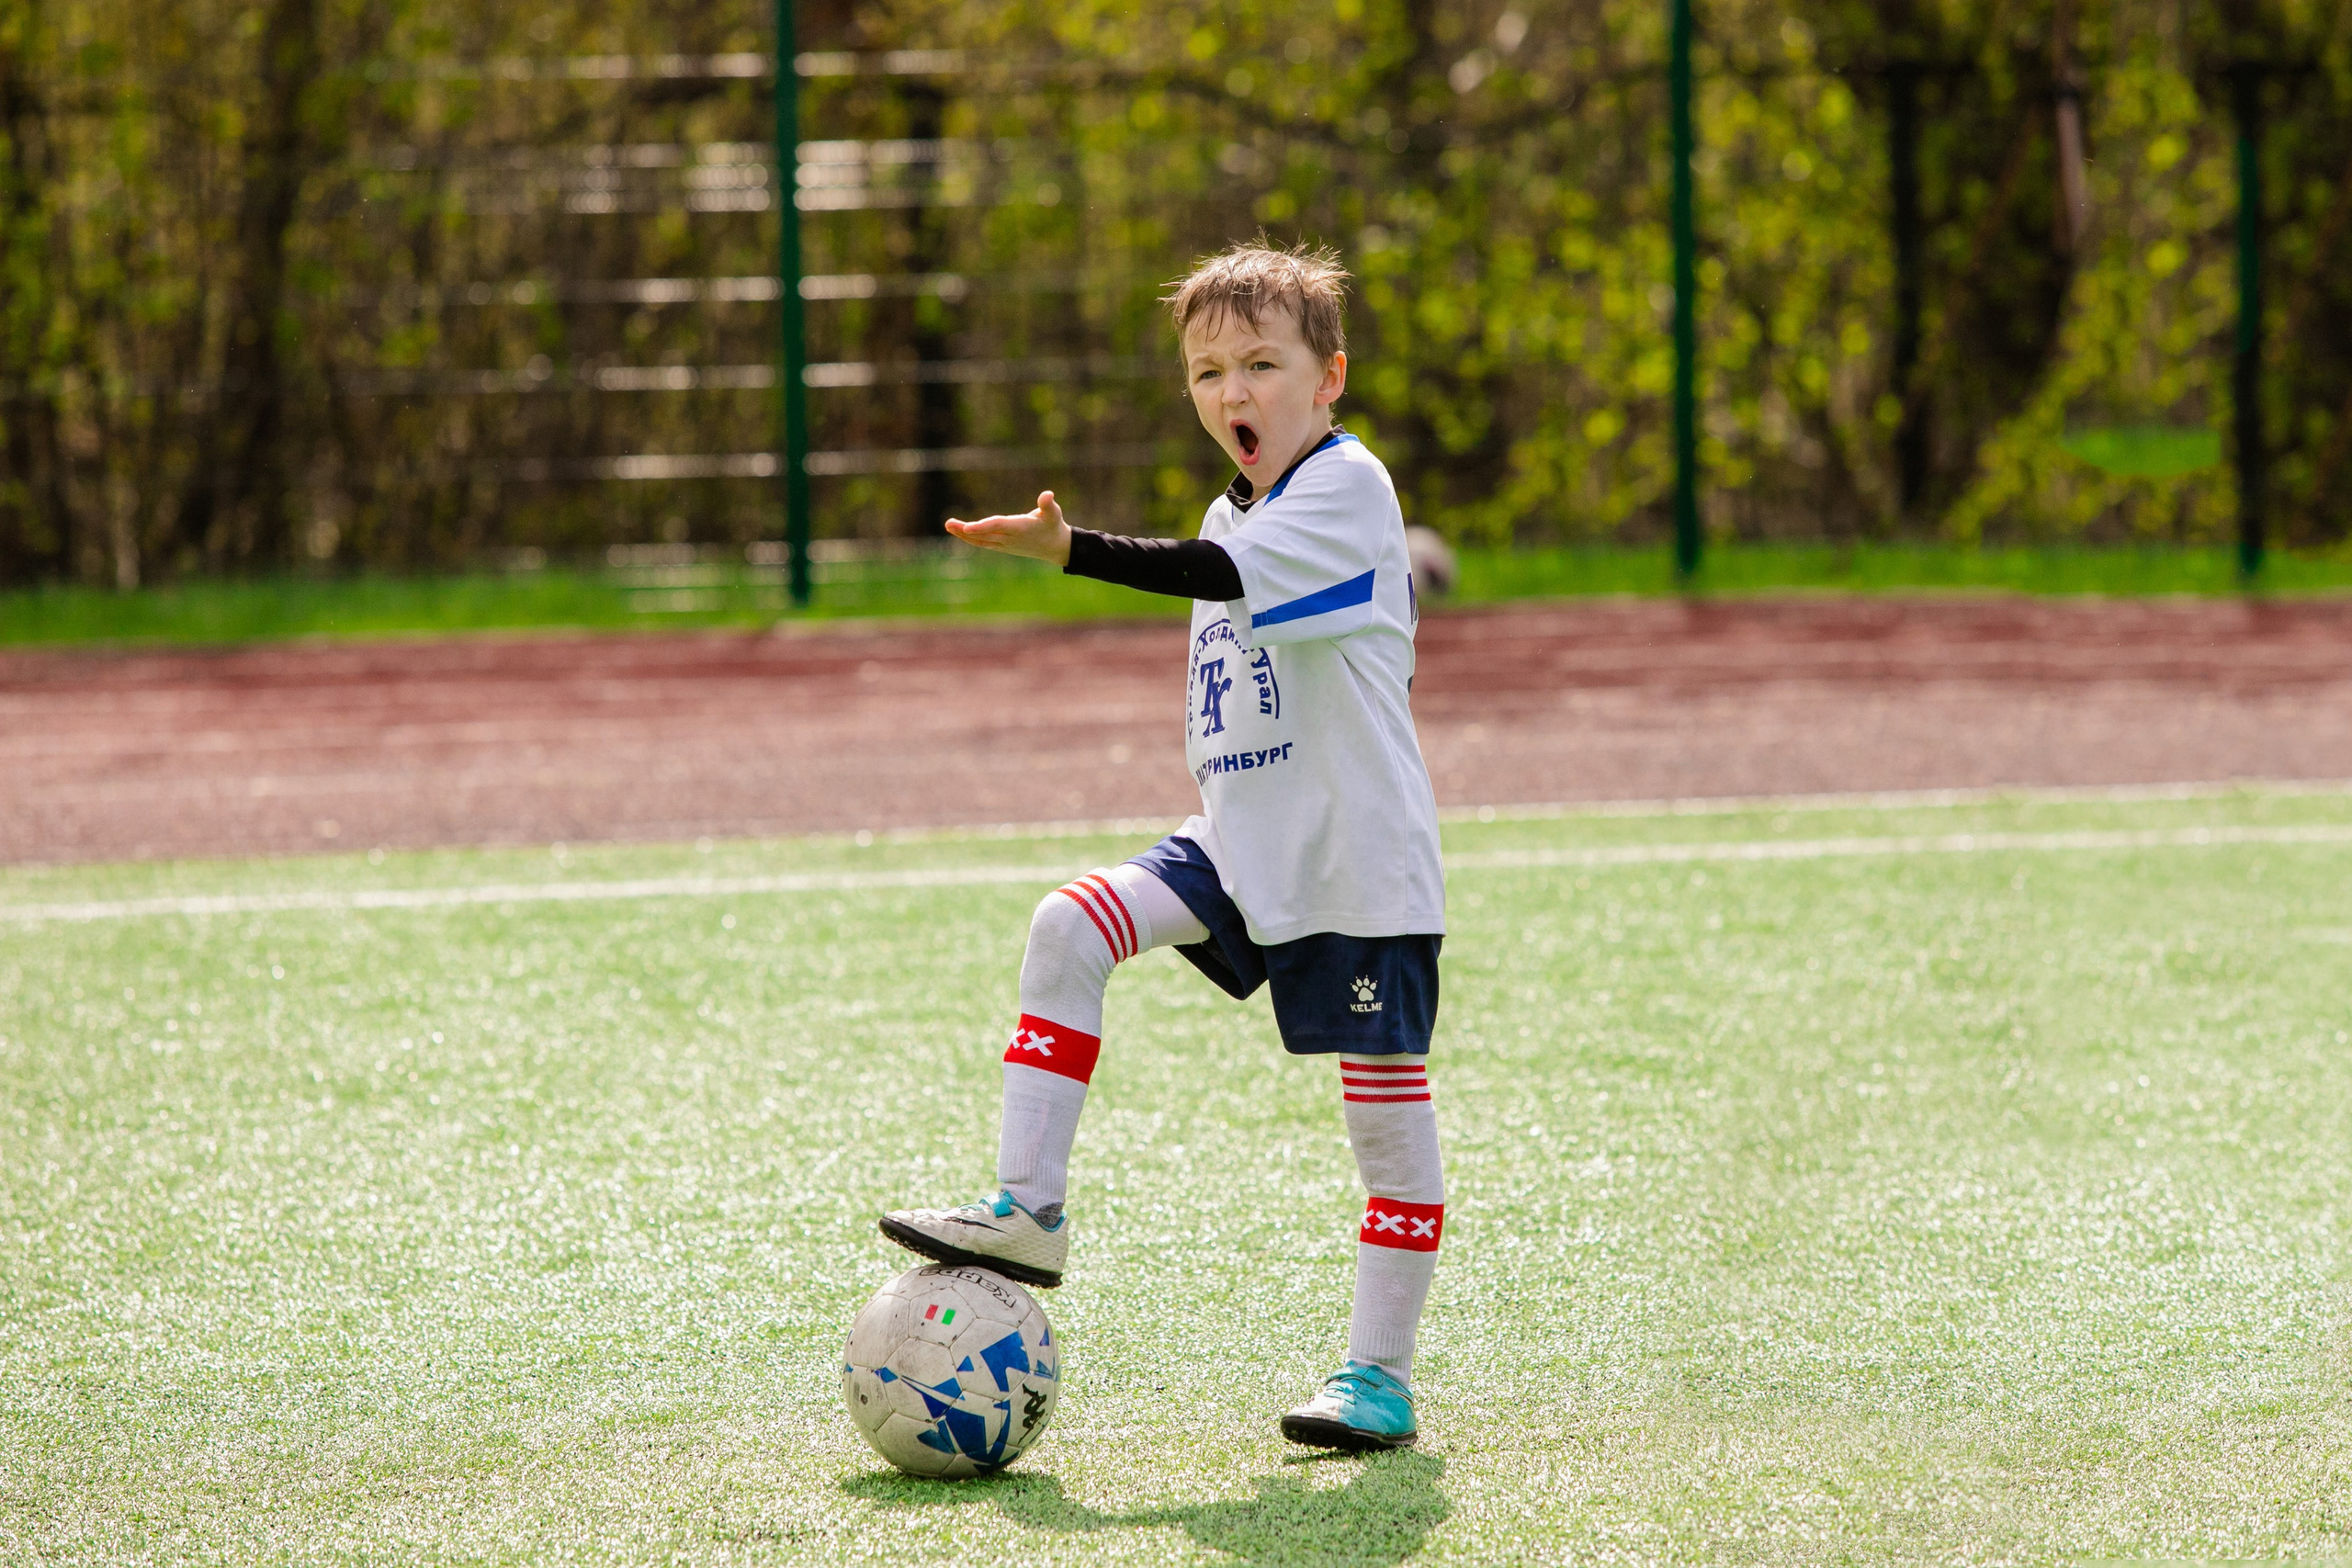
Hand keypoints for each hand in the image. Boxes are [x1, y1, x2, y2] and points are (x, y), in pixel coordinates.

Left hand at [945, 491, 1071, 565]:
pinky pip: (983, 543)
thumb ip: (1048, 504)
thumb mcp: (1054, 514)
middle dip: (965, 530)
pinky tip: (960, 532)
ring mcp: (1005, 544)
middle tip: (948, 523)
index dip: (982, 526)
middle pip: (984, 534)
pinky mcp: (1002, 546)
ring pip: (981, 540)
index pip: (997, 526)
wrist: (1054, 547)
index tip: (967, 527)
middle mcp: (1010, 538)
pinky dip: (971, 538)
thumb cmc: (1053, 525)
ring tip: (949, 526)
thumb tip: (1048, 494)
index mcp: (1020, 528)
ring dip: (963, 534)